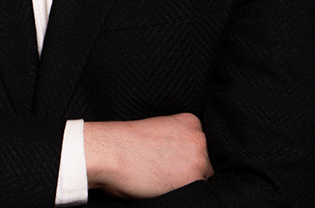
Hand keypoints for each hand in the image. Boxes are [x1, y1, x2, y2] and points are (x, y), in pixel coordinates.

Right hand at [83, 113, 211, 198]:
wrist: (108, 150)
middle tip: (163, 170)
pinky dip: (183, 191)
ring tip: (161, 178)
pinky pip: (197, 191)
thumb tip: (182, 158)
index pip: (201, 146)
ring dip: (186, 181)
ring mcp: (199, 158)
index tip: (170, 159)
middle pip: (205, 162)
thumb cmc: (124, 142)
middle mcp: (200, 138)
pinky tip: (162, 185)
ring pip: (202, 178)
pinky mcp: (193, 178)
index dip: (186, 156)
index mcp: (191, 121)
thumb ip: (177, 140)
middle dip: (188, 168)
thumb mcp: (157, 130)